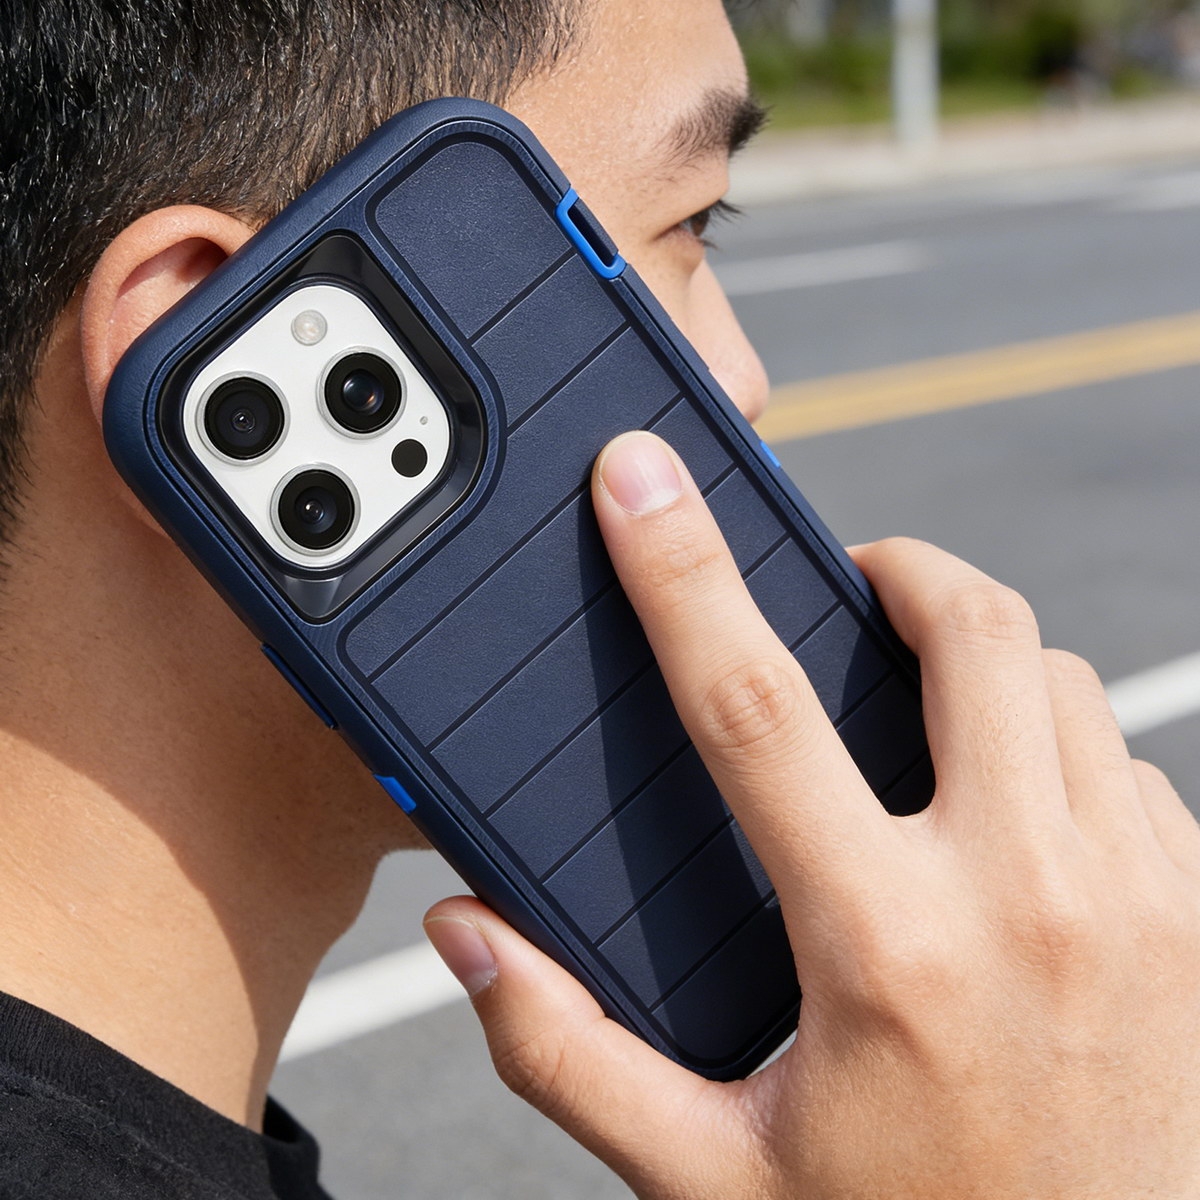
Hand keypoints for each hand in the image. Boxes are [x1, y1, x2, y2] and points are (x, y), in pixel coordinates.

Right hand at [425, 431, 1199, 1199]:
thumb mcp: (710, 1174)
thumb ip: (568, 1050)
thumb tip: (471, 937)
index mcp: (881, 949)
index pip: (752, 706)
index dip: (682, 574)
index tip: (644, 480)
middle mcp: (1027, 899)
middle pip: (968, 631)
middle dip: (900, 569)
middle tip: (852, 586)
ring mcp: (1138, 903)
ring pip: (1060, 681)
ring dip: (984, 662)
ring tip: (925, 711)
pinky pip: (1128, 767)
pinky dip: (1060, 752)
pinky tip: (1014, 815)